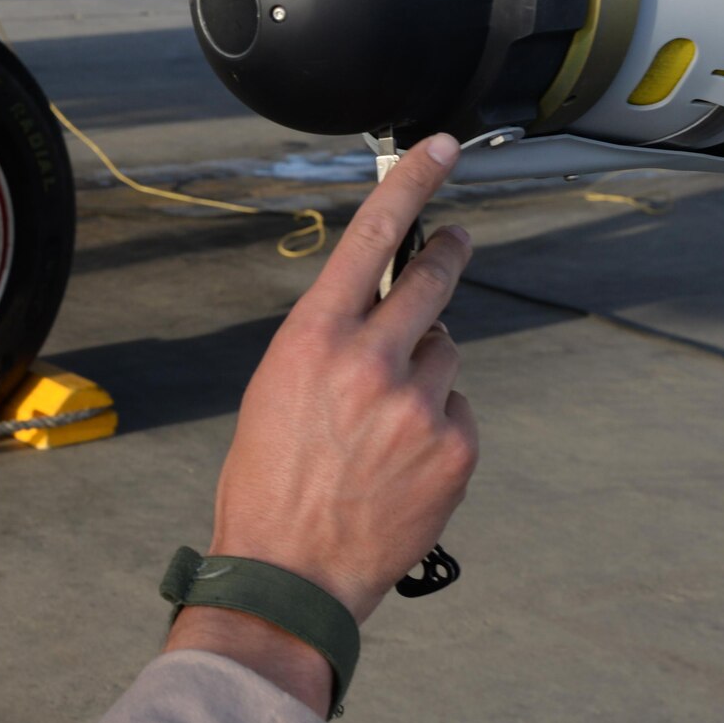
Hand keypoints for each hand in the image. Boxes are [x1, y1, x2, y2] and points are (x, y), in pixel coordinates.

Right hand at [205, 132, 477, 624]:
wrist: (289, 574)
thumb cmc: (267, 485)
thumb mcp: (274, 393)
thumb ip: (327, 346)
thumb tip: (379, 321)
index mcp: (313, 340)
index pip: (371, 238)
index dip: (410, 183)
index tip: (441, 147)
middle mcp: (371, 361)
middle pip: (431, 281)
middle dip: (446, 256)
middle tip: (455, 242)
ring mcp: (419, 404)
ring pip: (444, 353)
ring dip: (424, 371)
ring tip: (384, 426)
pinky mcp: (455, 447)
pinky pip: (457, 409)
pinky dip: (437, 426)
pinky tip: (402, 463)